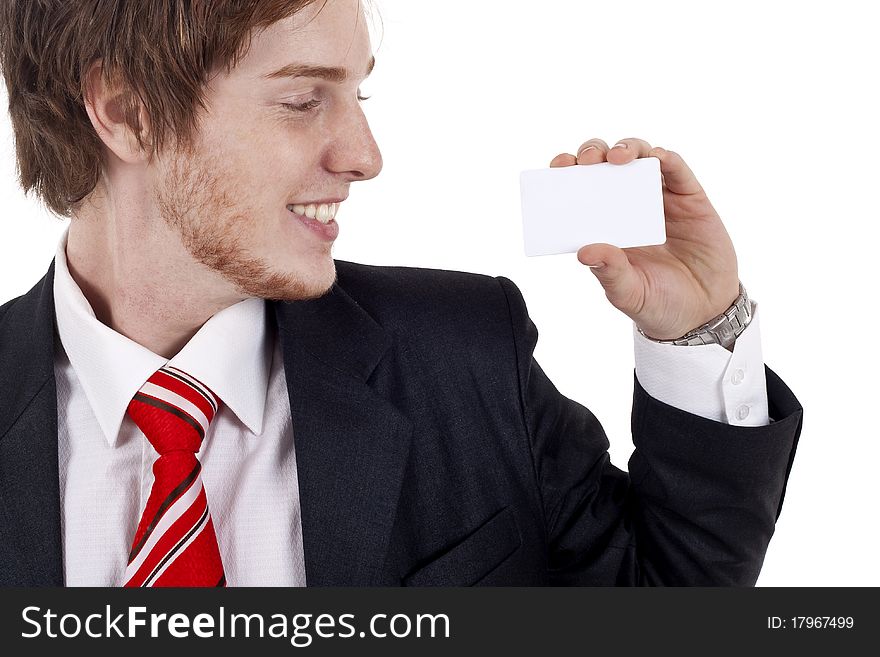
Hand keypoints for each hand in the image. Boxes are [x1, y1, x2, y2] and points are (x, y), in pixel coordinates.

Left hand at [550, 138, 739, 339]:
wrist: (704, 313)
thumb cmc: (658, 303)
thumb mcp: (628, 292)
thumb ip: (609, 272)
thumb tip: (584, 252)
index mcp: (605, 224)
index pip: (580, 189)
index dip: (568, 172)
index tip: (557, 168)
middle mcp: (629, 205)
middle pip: (607, 164)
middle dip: (593, 153)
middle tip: (588, 161)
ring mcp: (660, 199)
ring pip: (641, 158)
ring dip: (627, 148)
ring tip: (618, 157)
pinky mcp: (691, 199)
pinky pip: (679, 170)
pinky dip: (667, 158)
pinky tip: (657, 157)